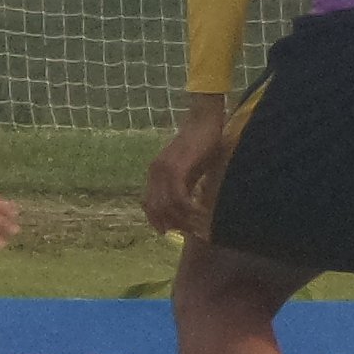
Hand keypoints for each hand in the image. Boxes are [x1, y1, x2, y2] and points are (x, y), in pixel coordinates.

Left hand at [144, 99, 229, 235]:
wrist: (204, 120)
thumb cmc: (201, 144)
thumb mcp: (189, 169)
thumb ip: (184, 186)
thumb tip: (185, 208)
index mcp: (155, 173)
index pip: (148, 205)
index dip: (157, 221)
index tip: (170, 232)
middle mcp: (155, 172)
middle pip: (157, 210)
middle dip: (173, 224)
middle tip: (191, 231)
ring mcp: (164, 170)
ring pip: (168, 207)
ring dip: (184, 220)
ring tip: (199, 225)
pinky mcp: (176, 169)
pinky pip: (179, 198)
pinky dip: (189, 210)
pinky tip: (202, 214)